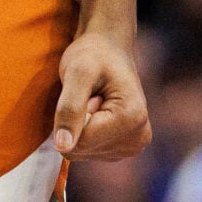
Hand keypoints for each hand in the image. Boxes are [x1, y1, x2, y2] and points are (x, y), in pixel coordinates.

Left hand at [52, 30, 150, 160]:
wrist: (109, 49)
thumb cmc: (92, 54)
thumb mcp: (77, 72)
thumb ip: (70, 108)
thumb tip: (63, 147)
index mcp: (132, 119)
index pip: (80, 140)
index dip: (71, 115)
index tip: (87, 91)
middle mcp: (138, 139)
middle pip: (80, 149)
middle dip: (74, 122)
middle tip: (88, 95)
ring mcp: (132, 147)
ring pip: (80, 152)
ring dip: (78, 126)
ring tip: (93, 100)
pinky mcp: (122, 150)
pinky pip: (85, 150)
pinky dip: (82, 131)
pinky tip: (95, 111)